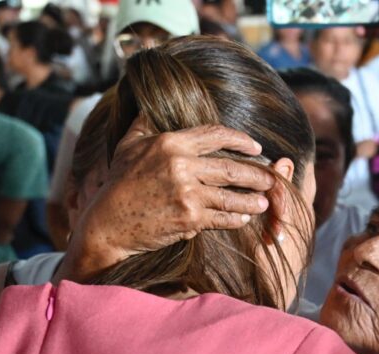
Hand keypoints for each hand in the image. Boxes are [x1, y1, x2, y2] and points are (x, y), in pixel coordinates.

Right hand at [60, 121, 275, 281]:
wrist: (108, 223)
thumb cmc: (118, 183)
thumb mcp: (128, 145)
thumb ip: (145, 125)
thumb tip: (150, 105)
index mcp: (171, 143)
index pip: (215, 135)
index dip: (240, 140)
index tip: (255, 147)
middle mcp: (181, 166)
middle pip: (231, 168)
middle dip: (256, 174)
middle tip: (270, 179)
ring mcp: (187, 193)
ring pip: (231, 196)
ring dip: (252, 200)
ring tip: (263, 202)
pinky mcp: (190, 219)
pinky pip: (222, 218)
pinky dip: (236, 219)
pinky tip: (244, 218)